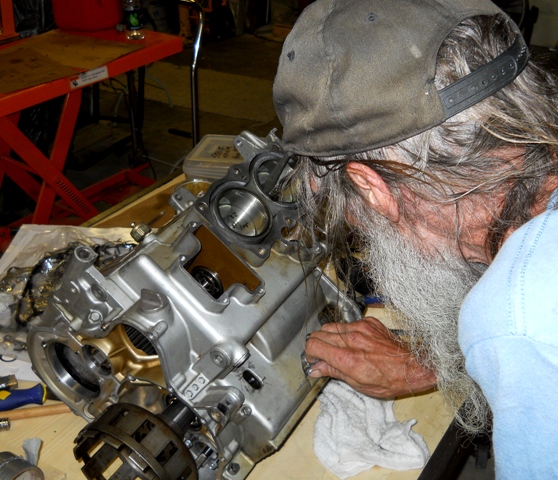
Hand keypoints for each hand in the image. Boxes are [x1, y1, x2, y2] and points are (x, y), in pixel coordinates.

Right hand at [305, 317, 436, 397]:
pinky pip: (348, 323)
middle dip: (317, 344)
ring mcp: (361, 328)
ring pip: (331, 326)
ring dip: (329, 337)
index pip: (314, 345)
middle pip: (319, 333)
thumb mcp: (357, 384)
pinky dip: (345, 332)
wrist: (411, 367)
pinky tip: (354, 342)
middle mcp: (351, 339)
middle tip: (323, 355)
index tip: (313, 359)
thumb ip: (333, 371)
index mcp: (347, 358)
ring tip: (338, 348)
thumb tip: (314, 368)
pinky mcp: (368, 322)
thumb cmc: (388, 380)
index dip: (310, 353)